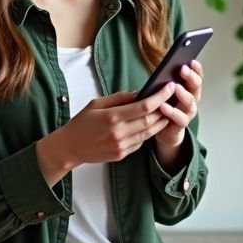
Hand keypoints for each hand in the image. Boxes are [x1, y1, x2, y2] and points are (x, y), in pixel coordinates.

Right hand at [35, 87, 173, 184]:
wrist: (70, 147)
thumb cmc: (81, 123)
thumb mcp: (97, 104)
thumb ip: (120, 98)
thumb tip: (140, 93)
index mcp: (113, 117)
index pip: (144, 106)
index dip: (160, 97)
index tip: (170, 87)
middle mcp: (119, 133)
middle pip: (150, 120)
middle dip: (164, 109)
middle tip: (172, 98)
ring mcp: (121, 146)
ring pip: (149, 133)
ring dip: (160, 122)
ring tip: (167, 111)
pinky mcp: (122, 154)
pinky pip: (141, 142)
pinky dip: (148, 133)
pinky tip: (151, 125)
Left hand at [153, 60, 202, 169]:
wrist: (165, 131)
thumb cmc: (165, 107)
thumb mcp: (166, 92)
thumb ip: (167, 82)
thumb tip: (164, 66)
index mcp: (190, 90)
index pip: (197, 77)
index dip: (196, 69)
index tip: (192, 60)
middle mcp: (192, 100)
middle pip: (196, 87)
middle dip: (191, 77)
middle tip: (183, 69)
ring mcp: (188, 113)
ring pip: (190, 102)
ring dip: (183, 94)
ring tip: (175, 87)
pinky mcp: (181, 125)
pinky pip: (179, 118)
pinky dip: (172, 112)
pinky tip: (163, 106)